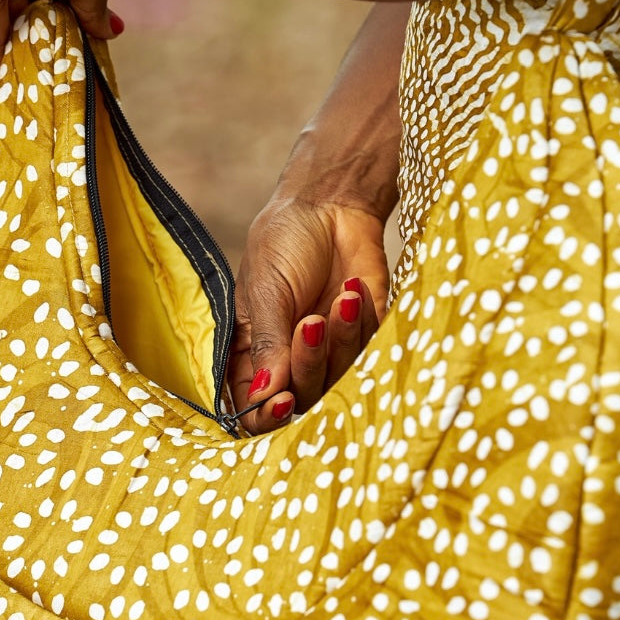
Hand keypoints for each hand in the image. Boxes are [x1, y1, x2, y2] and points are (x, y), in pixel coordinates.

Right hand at [228, 193, 388, 434]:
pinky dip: (361, 324)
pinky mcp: (364, 337)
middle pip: (300, 399)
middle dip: (308, 365)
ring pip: (337, 381)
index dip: (266, 414)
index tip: (282, 399)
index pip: (253, 406)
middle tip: (310, 323)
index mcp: (251, 352)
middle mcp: (289, 360)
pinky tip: (353, 290)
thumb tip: (265, 394)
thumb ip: (266, 344)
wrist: (333, 205)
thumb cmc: (286, 243)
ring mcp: (328, 351)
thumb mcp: (266, 290)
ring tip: (341, 296)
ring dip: (340, 340)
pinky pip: (367, 354)